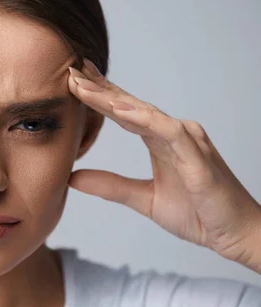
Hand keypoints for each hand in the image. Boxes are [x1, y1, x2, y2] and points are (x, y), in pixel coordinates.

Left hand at [67, 59, 260, 271]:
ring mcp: (187, 140)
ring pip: (144, 112)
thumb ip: (110, 186)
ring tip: (85, 87)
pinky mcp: (196, 155)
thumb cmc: (198, 214)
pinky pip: (168, 131)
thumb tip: (73, 177)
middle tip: (71, 71)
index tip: (75, 80)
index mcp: (161, 139)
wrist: (235, 235)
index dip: (100, 95)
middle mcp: (174, 132)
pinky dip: (143, 119)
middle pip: (130, 104)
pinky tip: (119, 111)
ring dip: (113, 99)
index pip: (125, 111)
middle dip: (100, 87)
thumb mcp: (144, 199)